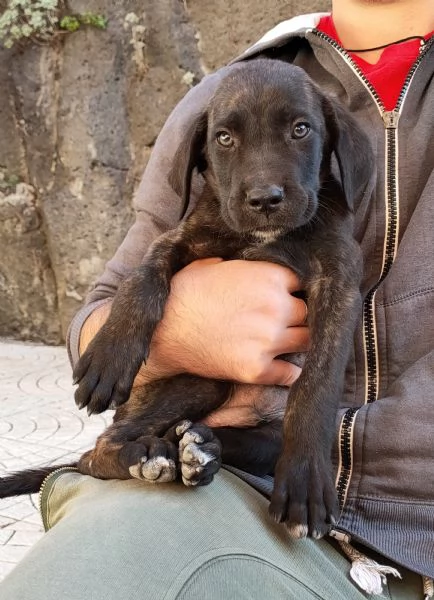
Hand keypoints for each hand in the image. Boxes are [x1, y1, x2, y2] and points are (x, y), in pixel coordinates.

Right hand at [136, 258, 308, 386]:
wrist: (162, 330)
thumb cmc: (184, 293)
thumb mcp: (213, 265)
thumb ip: (241, 266)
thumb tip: (244, 266)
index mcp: (270, 277)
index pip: (302, 283)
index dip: (294, 290)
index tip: (287, 297)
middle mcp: (276, 308)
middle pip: (307, 312)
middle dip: (298, 316)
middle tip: (286, 320)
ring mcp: (269, 340)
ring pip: (306, 341)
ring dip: (298, 341)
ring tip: (289, 342)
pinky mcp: (257, 369)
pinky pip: (290, 374)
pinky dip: (290, 372)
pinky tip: (284, 367)